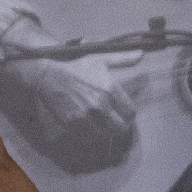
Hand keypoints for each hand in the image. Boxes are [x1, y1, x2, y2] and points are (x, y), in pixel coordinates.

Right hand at [0, 58, 136, 171]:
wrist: (49, 73)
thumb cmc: (76, 64)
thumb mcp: (101, 58)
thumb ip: (123, 58)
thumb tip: (141, 54)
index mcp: (110, 89)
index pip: (130, 112)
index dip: (129, 114)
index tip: (124, 113)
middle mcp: (100, 105)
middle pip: (120, 128)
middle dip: (121, 126)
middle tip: (116, 123)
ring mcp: (86, 116)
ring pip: (105, 135)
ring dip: (106, 132)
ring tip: (104, 126)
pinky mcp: (72, 124)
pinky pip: (88, 136)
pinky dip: (91, 134)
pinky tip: (90, 126)